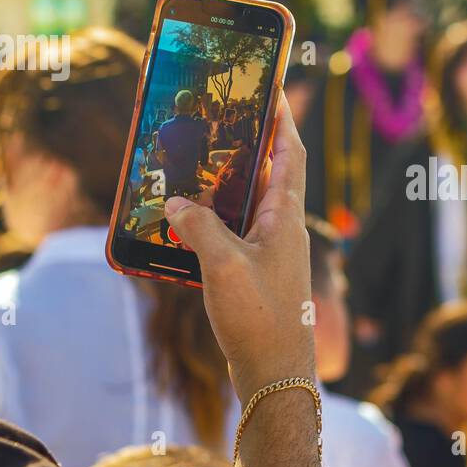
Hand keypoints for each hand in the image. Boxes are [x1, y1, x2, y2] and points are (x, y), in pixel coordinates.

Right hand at [165, 90, 314, 401]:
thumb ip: (199, 227)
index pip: (290, 154)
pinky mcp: (257, 276)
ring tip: (195, 162)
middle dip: (248, 145)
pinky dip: (215, 220)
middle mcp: (284, 232)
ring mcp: (272, 254)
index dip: (282, 120)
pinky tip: (187, 221)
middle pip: (269, 175)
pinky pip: (236, 234)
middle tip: (220, 119)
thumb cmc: (260, 321)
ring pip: (249, 205)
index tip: (271, 88)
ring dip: (226, 183)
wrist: (276, 378)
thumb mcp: (224, 267)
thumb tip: (176, 201)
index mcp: (286, 219)